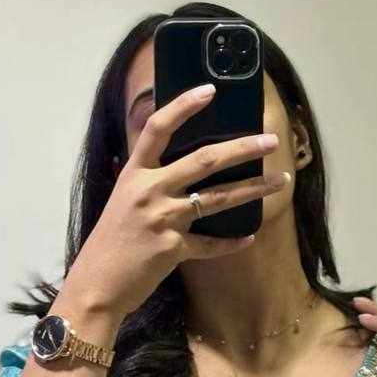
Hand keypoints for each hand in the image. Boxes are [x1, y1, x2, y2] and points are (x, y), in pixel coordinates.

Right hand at [65, 85, 287, 317]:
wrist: (97, 286)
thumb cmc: (109, 246)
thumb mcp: (122, 203)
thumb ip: (148, 185)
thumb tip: (180, 174)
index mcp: (134, 174)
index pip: (158, 128)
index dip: (184, 106)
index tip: (210, 91)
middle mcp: (149, 190)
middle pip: (204, 160)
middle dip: (242, 148)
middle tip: (271, 140)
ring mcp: (163, 219)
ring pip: (217, 198)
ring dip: (253, 188)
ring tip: (279, 181)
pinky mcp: (174, 248)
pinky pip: (211, 243)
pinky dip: (231, 242)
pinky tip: (249, 237)